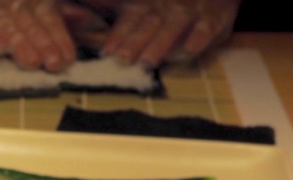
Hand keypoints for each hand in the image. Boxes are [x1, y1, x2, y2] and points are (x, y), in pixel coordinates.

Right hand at [0, 0, 78, 70]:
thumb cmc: (2, 14)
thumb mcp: (31, 13)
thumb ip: (53, 24)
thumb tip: (82, 30)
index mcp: (33, 1)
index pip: (49, 18)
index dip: (59, 38)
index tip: (66, 60)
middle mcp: (13, 2)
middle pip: (31, 23)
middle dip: (43, 43)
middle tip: (51, 63)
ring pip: (7, 26)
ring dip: (20, 44)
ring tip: (31, 61)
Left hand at [87, 0, 241, 65]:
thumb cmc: (169, 2)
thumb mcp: (140, 3)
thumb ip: (110, 4)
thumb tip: (78, 5)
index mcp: (147, 4)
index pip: (130, 19)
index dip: (119, 34)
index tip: (107, 52)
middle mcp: (166, 6)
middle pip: (148, 23)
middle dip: (135, 41)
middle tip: (122, 58)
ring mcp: (190, 10)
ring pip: (173, 26)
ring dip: (160, 44)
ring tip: (147, 61)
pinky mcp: (215, 16)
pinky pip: (207, 26)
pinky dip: (200, 37)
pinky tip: (191, 48)